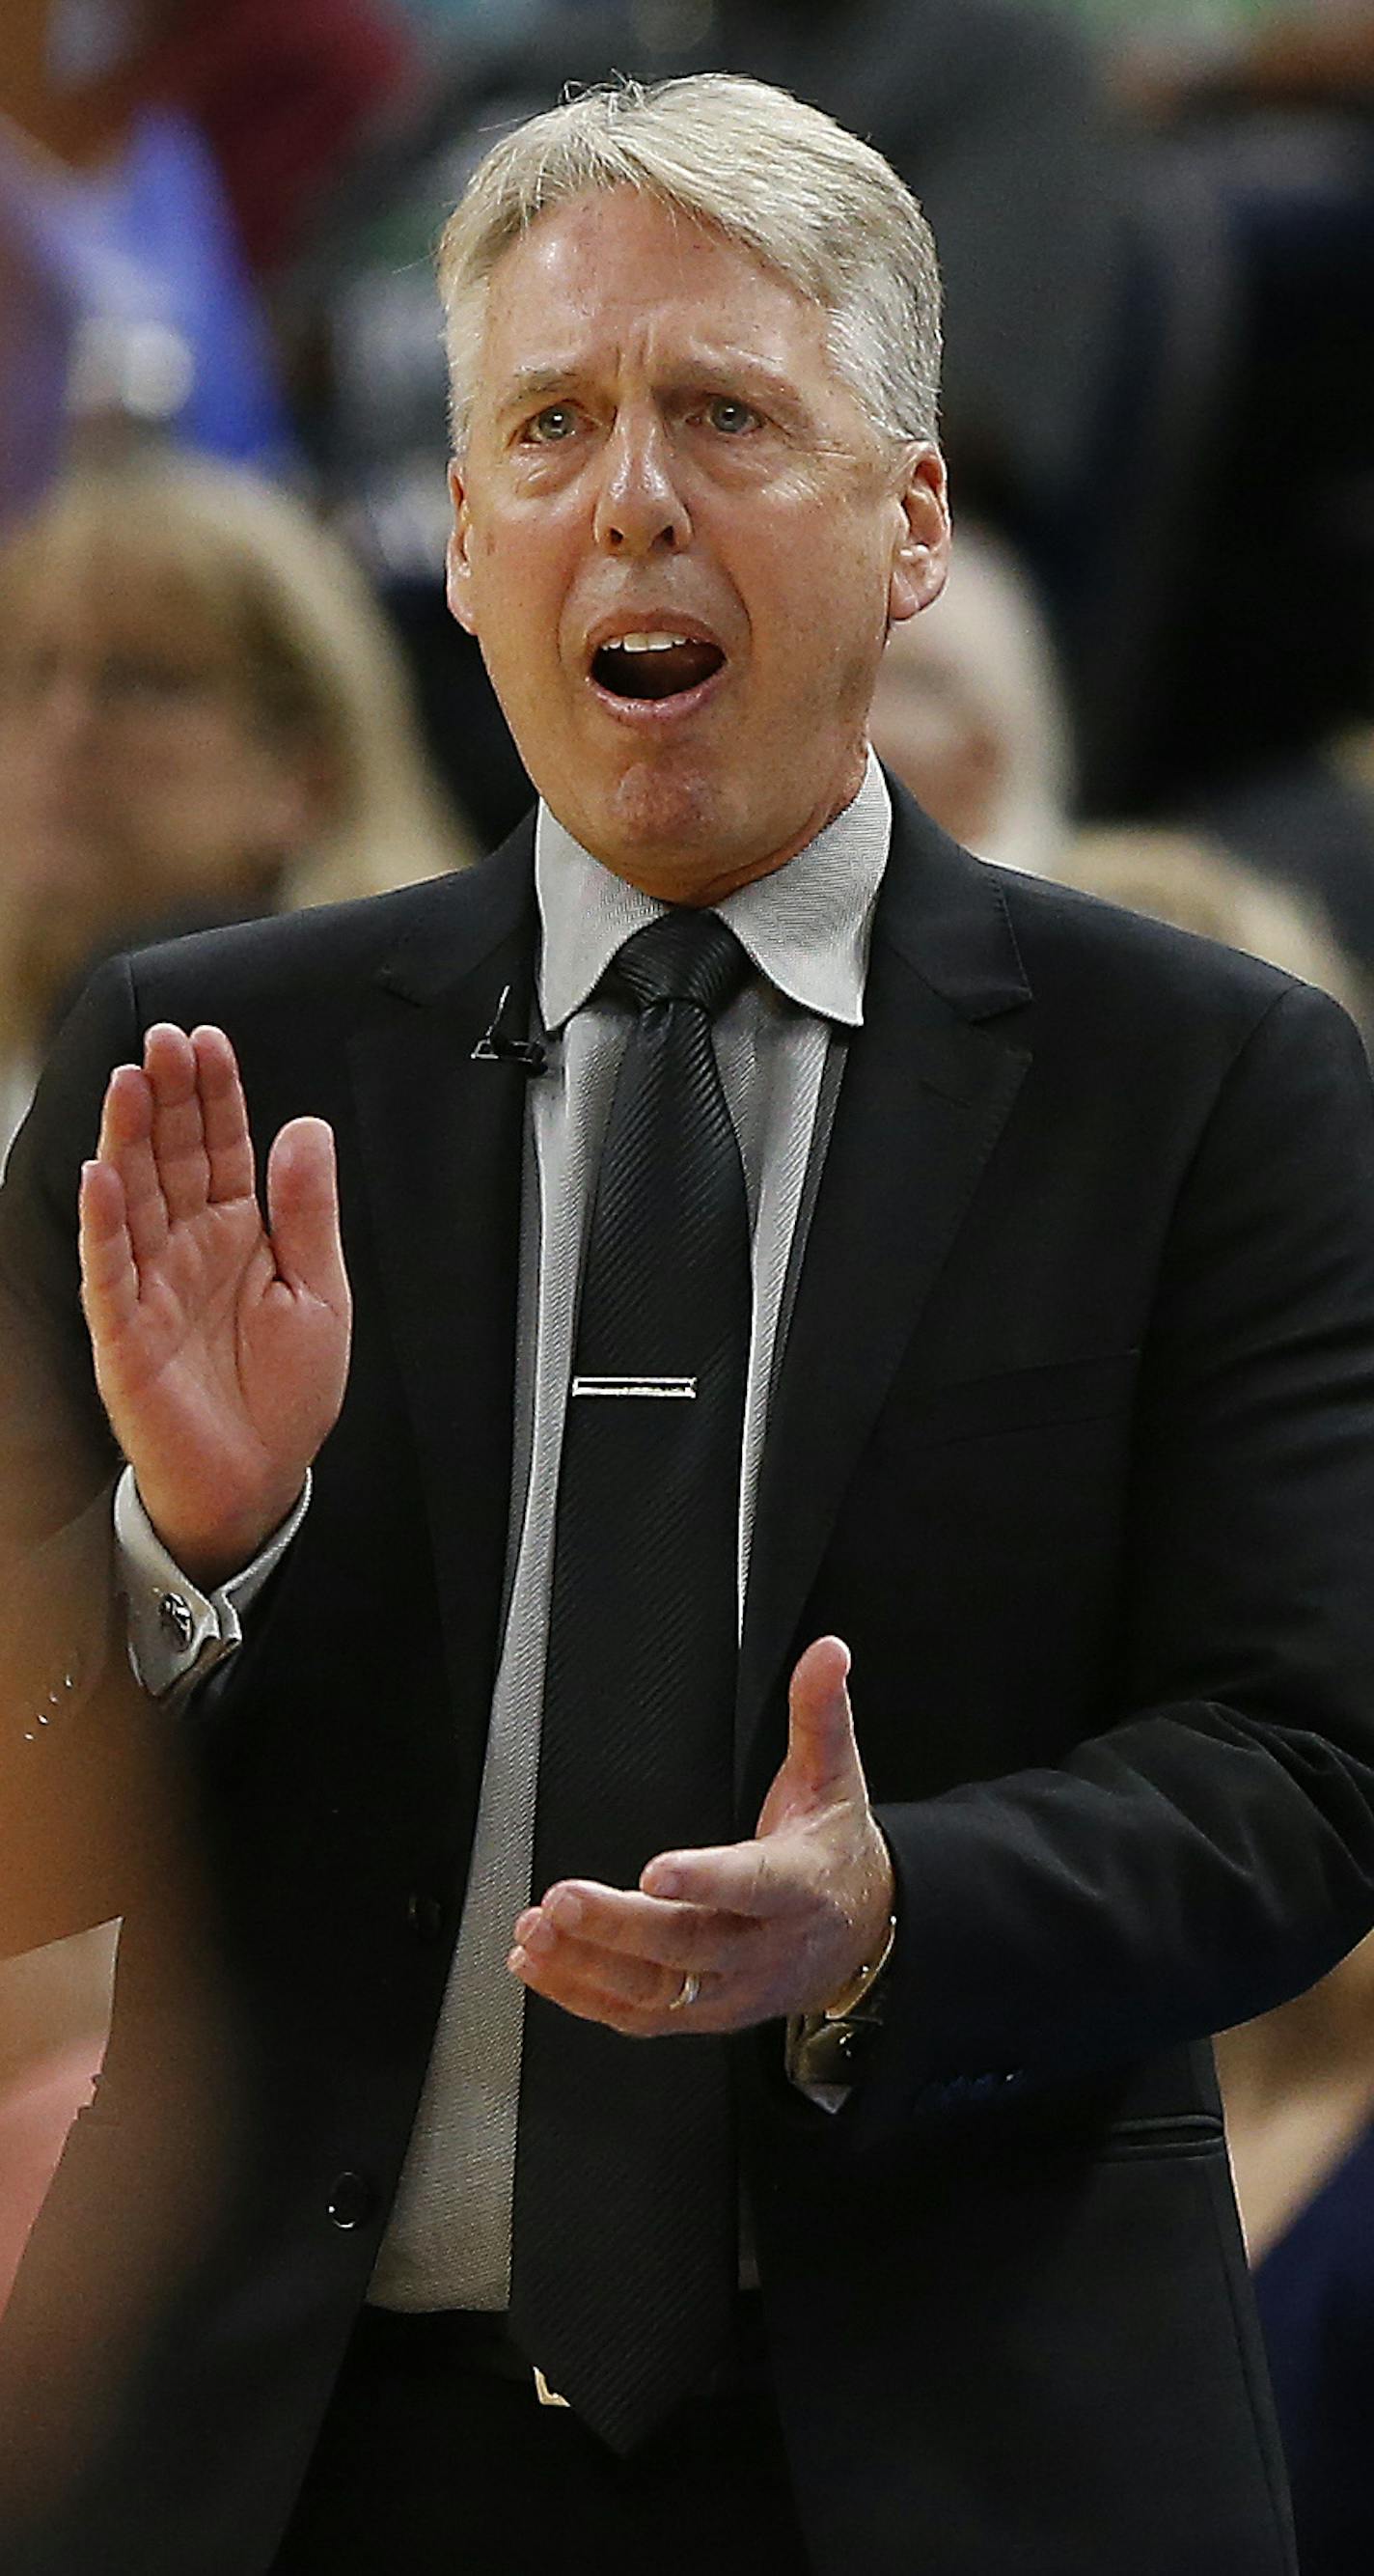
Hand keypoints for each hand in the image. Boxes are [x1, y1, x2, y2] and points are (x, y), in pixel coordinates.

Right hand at [78, 1022, 350, 1587]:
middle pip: (173, 1157)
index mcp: (239, 1235)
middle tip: (164, 1040)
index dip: (217, 1095)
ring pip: (135, 1198)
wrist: (256, 1483)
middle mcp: (189, 1249)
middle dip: (169, 1097)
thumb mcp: (321, 1294)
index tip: (210, 1042)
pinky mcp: (125, 1331)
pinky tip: (103, 1176)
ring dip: (130, 1139)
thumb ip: (309, 1212)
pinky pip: (109, 1269)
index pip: (222, 1147)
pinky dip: (104, 1224)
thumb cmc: (283, 1398)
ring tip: (131, 1082)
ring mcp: (152, 1285)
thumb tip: (306, 1128)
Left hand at [509, 1635, 893, 2035]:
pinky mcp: (703, 2013)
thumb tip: (827, 1653)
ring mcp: (732, 1989)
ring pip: (656, 1991)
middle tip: (561, 1898)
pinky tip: (539, 1965)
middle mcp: (764, 1948)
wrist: (862, 1934)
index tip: (654, 1871)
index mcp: (800, 1887)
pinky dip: (583, 1996)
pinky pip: (639, 2017)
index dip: (704, 1880)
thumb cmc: (835, 1851)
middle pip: (688, 1944)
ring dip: (588, 1965)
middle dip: (619, 1925)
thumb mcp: (836, 1776)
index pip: (752, 1886)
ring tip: (535, 1931)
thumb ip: (820, 1712)